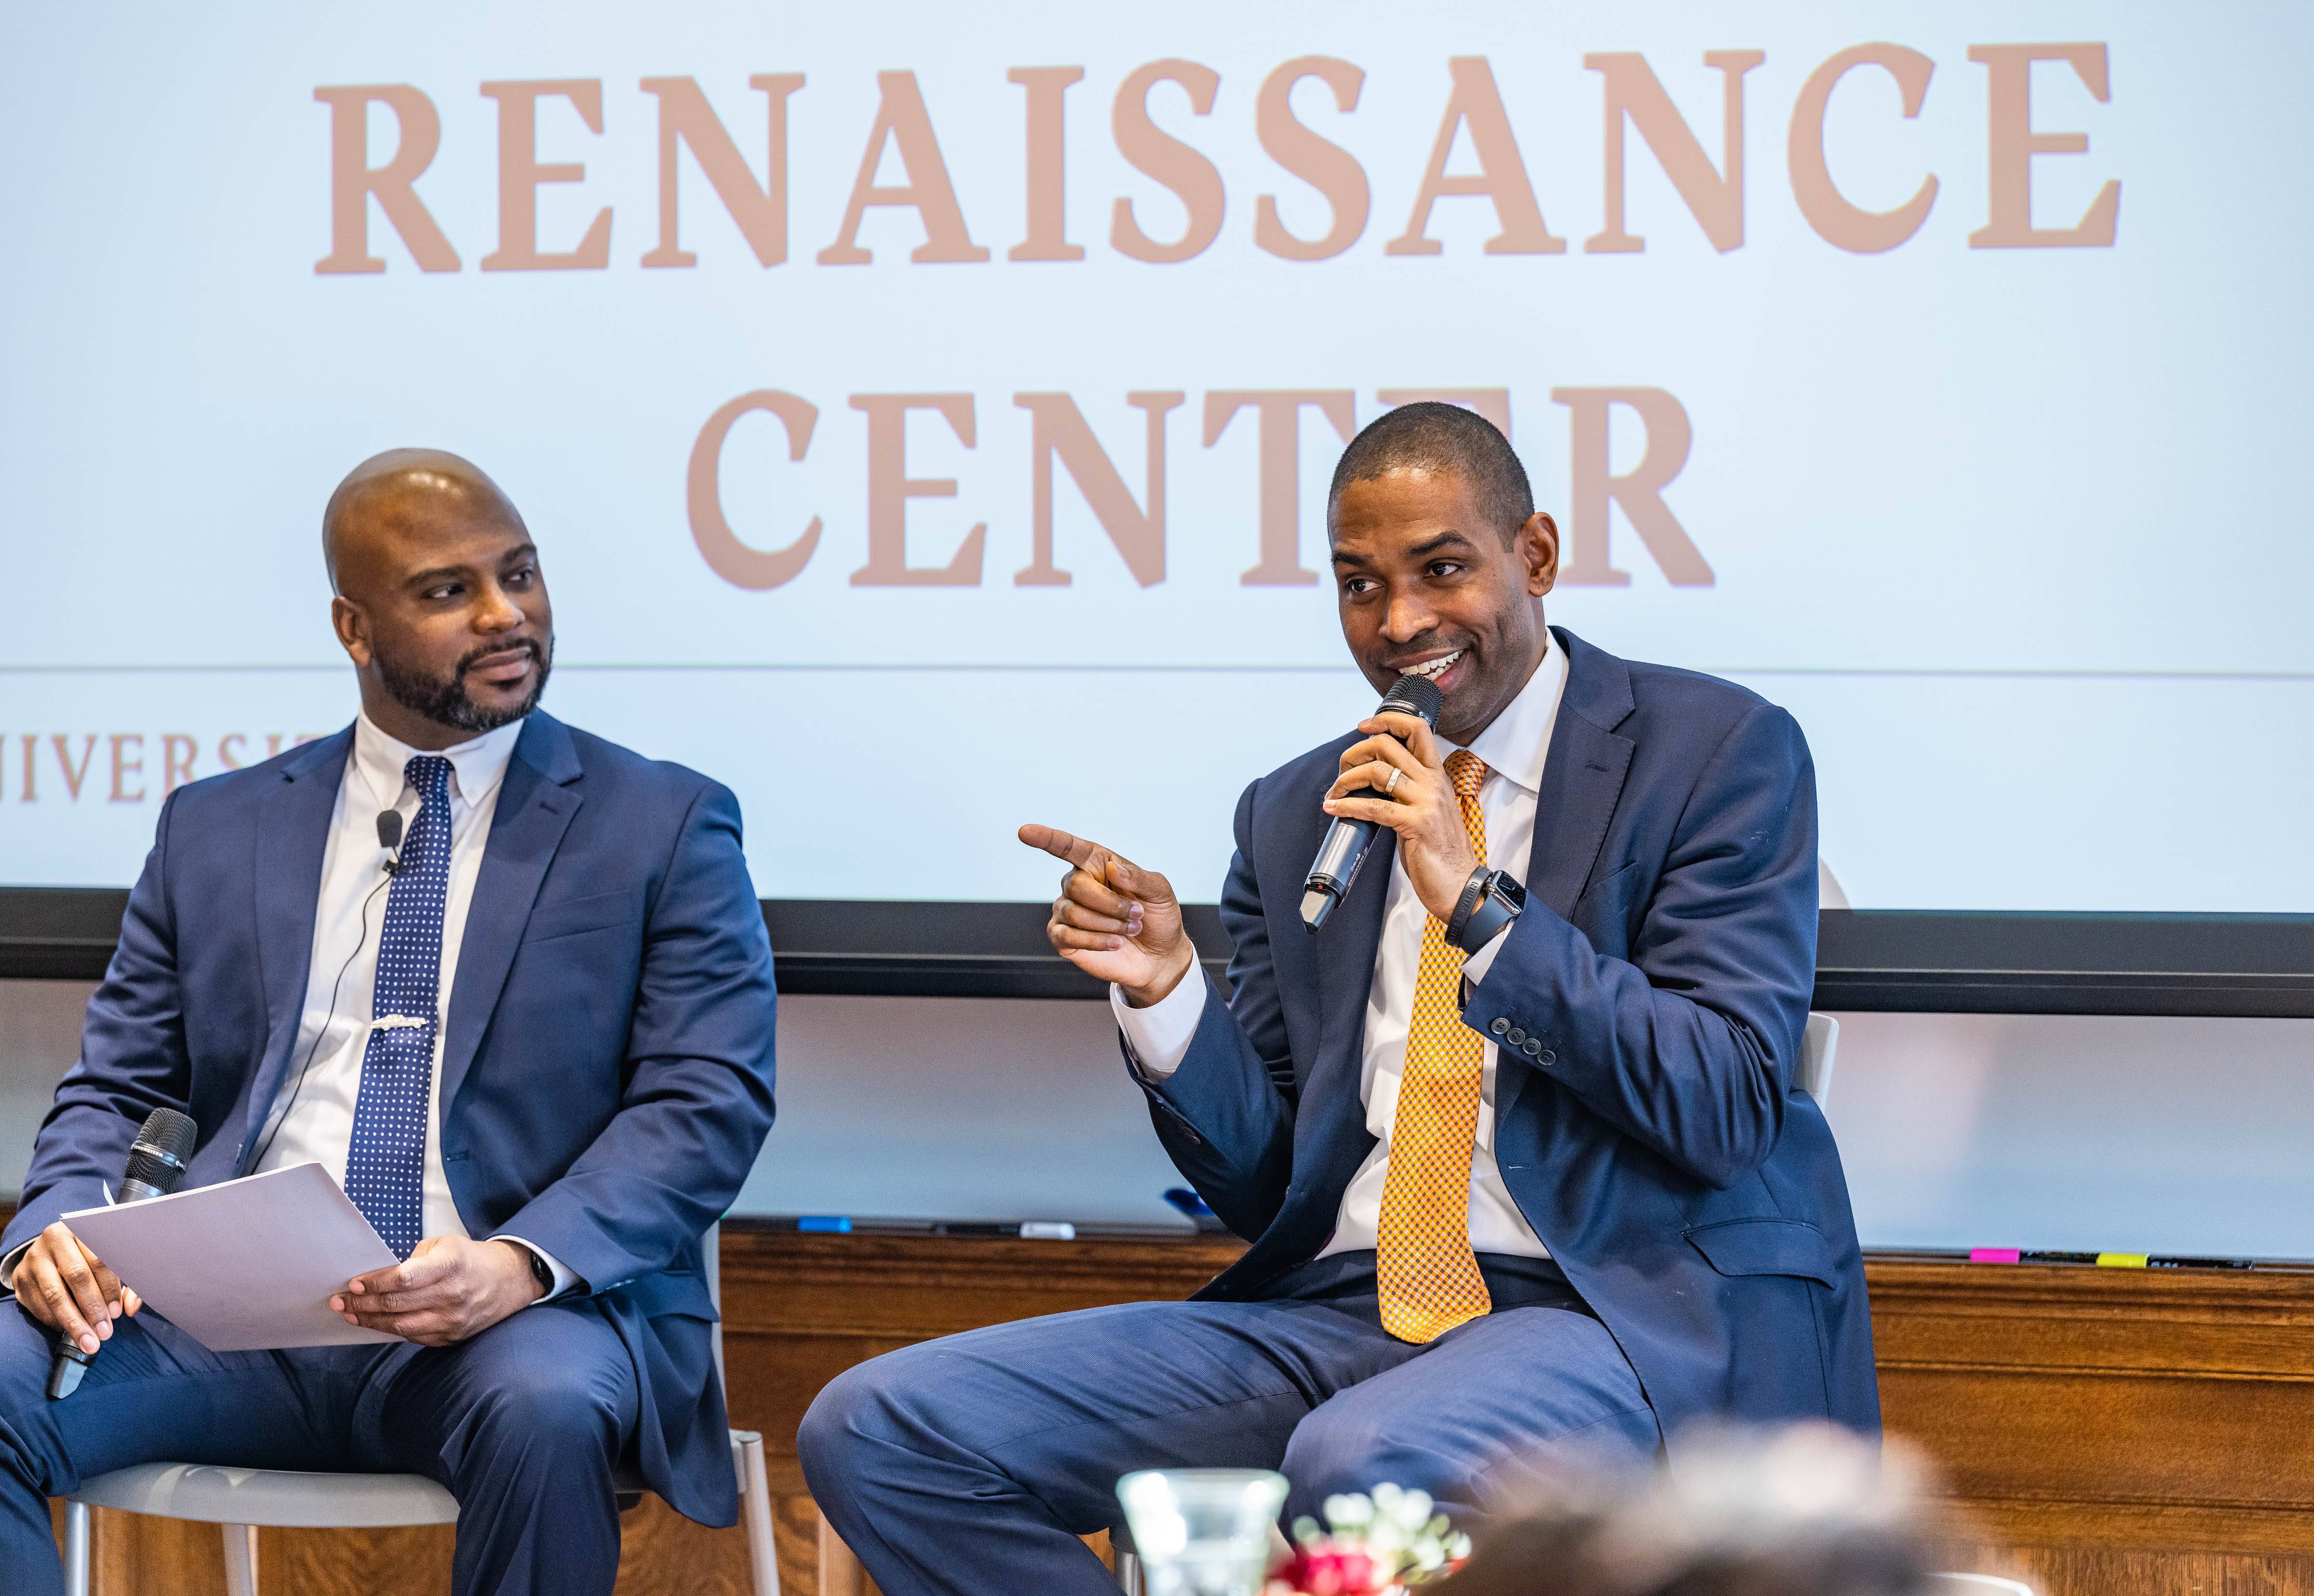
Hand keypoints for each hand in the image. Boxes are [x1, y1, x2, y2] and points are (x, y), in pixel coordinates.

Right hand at [9, 1223, 141, 1353]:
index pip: (99, 1260)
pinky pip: (37, 1304)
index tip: (117, 1313)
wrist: (50, 1249)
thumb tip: (131, 1308)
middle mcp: (54, 1240)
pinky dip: (54, 1321)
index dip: (109, 1288)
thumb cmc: (88, 1257)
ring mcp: (33, 1259)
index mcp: (83, 1229)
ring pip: (55, 1294)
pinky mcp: (20, 1278)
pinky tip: (68, 1331)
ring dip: (73, 1322)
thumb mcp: (109, 1261)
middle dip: (92, 1308)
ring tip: (88, 1341)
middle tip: (104, 1333)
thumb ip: (125, 1283)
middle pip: (76, 1276)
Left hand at [331, 1236, 541, 1345]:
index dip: (375, 1283)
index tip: (353, 1284)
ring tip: (350, 1314)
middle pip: (396, 1305)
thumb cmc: (470, 1259)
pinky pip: (414, 1337)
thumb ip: (414, 1260)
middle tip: (338, 1301)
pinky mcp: (452, 1336)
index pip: (403, 1278)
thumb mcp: (445, 1245)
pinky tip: (376, 1323)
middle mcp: (452, 1295)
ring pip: (401, 1327)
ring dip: (370, 1321)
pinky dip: (392, 1330)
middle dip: (362, 1303)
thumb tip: (378, 1279)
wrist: (509, 1280)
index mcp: (450, 1265)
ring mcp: (453, 1319)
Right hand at [1019, 824, 1194, 1007]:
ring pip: (1074, 912)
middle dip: (1111, 904)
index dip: (1046, 838)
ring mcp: (1067, 911)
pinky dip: (1096, 940)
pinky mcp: (1063, 938)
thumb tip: (1113, 869)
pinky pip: (1068, 935)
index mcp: (1098, 864)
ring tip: (1131, 930)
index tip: (1025, 831)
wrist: (1159, 956)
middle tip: (1136, 915)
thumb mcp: (1159, 891)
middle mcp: (1077, 884)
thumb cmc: (1158, 917)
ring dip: (1109, 924)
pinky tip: (1115, 943)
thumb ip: (1138, 877)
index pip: (1067, 847)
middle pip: (1076, 885)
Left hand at [1321, 710, 1479, 921]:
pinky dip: (1347, 806)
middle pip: (1388, 744)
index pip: (1418, 729)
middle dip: (1355, 752)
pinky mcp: (1417, 824)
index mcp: (1437, 776)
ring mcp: (1427, 802)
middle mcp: (1433, 782)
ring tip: (1334, 794)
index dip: (1387, 720)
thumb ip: (1408, 791)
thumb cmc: (1440, 852)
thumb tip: (1374, 781)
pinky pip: (1373, 807)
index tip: (1363, 727)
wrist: (1461, 885)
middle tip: (1341, 770)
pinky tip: (1335, 809)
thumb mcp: (1427, 811)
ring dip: (1346, 780)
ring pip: (1377, 771)